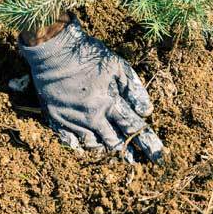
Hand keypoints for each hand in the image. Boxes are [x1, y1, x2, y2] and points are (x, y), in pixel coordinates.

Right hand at [19, 18, 163, 162]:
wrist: (54, 52)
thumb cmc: (89, 56)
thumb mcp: (119, 66)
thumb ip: (134, 90)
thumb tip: (146, 111)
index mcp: (110, 103)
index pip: (134, 129)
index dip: (147, 143)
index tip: (158, 157)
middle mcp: (92, 117)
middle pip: (114, 141)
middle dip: (128, 152)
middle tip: (137, 161)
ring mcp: (73, 120)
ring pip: (93, 144)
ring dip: (105, 148)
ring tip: (114, 151)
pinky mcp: (56, 119)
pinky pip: (71, 141)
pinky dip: (81, 145)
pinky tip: (88, 146)